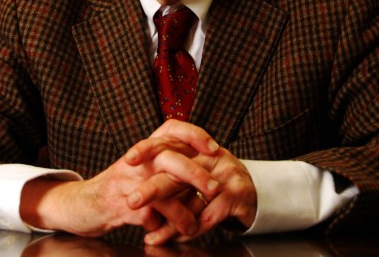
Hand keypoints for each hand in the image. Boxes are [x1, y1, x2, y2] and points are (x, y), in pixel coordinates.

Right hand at [18, 128, 219, 238]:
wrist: (80, 205)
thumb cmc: (117, 189)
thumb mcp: (141, 171)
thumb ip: (167, 167)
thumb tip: (202, 171)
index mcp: (144, 149)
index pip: (171, 129)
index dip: (194, 135)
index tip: (214, 148)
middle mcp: (136, 161)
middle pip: (169, 157)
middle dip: (194, 173)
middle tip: (213, 187)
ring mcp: (126, 181)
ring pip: (160, 188)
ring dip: (182, 208)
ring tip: (195, 224)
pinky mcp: (118, 205)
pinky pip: (149, 216)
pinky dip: (163, 228)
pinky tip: (170, 235)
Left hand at [124, 120, 257, 244]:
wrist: (250, 194)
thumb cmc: (212, 186)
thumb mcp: (189, 178)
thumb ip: (167, 180)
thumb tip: (134, 195)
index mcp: (194, 149)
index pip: (168, 141)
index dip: (147, 149)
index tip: (128, 159)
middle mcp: (209, 157)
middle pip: (176, 170)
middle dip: (152, 189)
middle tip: (132, 201)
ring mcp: (225, 173)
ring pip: (192, 200)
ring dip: (171, 222)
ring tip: (154, 236)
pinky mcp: (237, 193)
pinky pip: (209, 215)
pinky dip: (193, 229)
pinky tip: (180, 238)